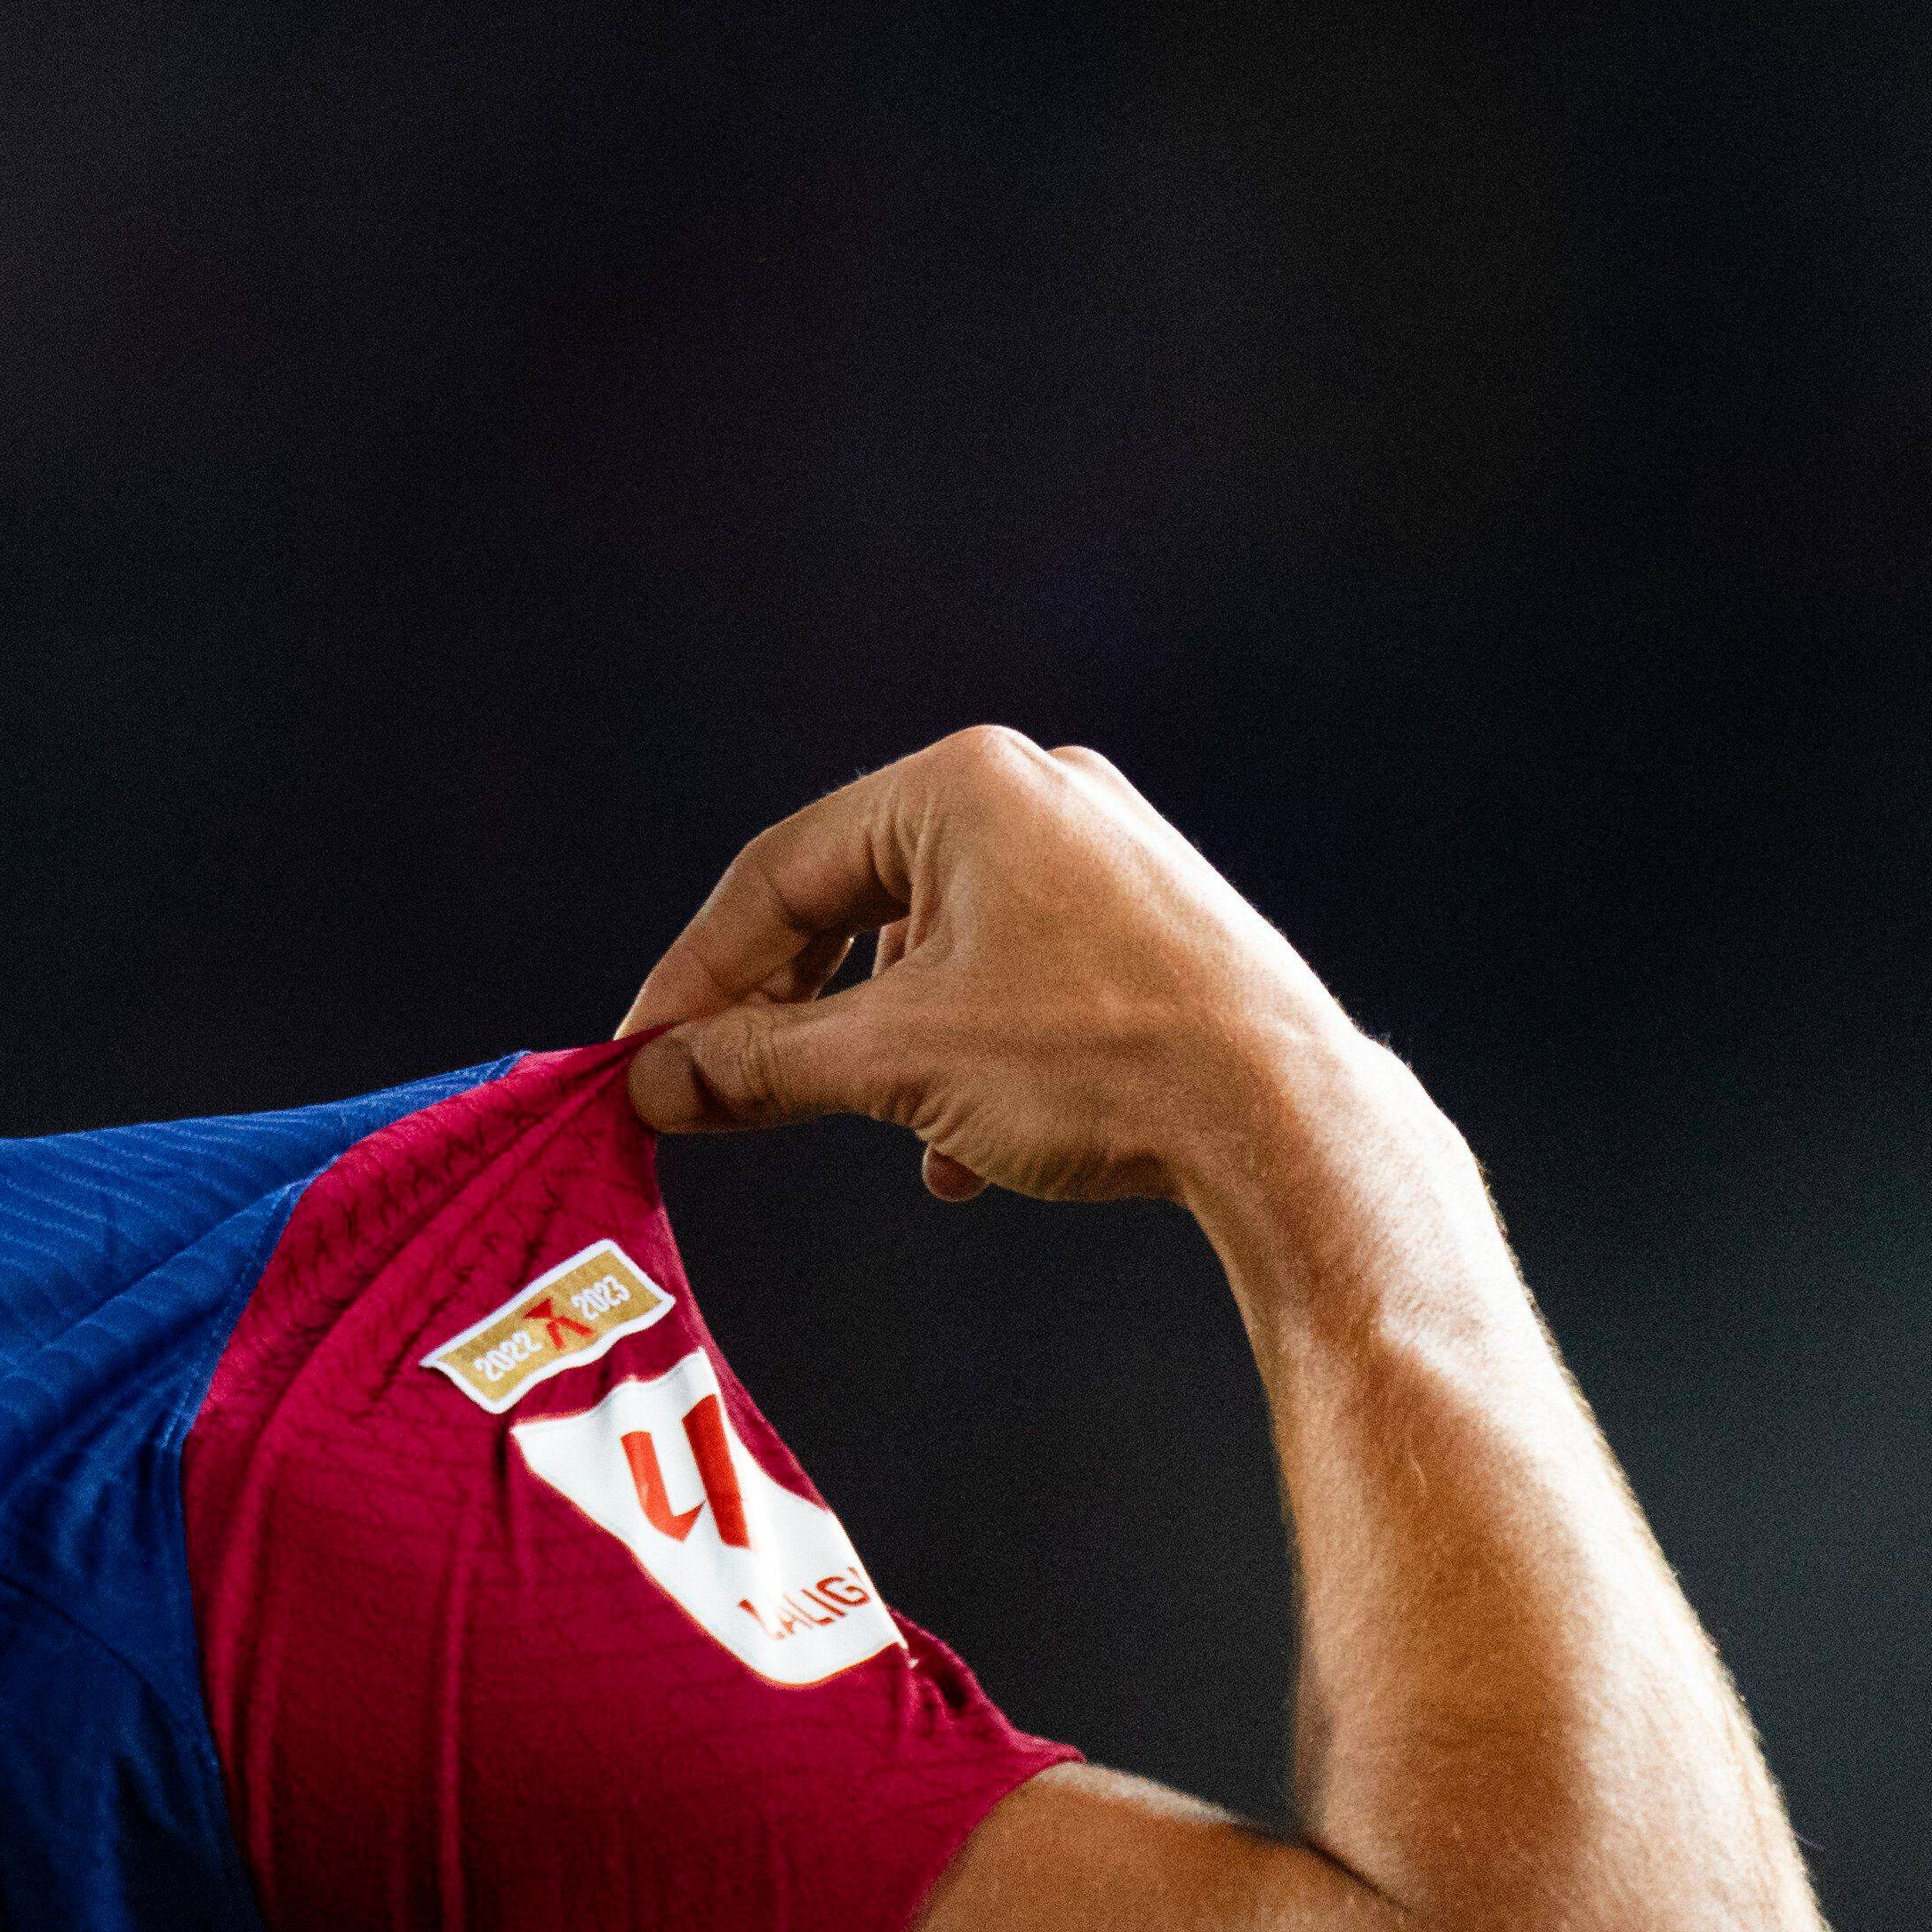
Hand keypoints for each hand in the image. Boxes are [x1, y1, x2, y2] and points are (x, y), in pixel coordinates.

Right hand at [619, 727, 1376, 1208]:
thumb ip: (755, 1063)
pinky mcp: (1141, 918)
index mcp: (963, 786)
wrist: (1286, 1121)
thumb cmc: (1103, 1063)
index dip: (694, 975)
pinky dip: (955, 1051)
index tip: (645, 1053)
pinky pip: (1004, 972)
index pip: (776, 874)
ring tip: (850, 1119)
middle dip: (782, 1012)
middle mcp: (1035, 793)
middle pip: (848, 903)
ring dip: (869, 1043)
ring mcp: (1097, 852)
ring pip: (925, 948)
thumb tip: (658, 1081)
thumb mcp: (892, 1063)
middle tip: (717, 1090)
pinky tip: (955, 1145)